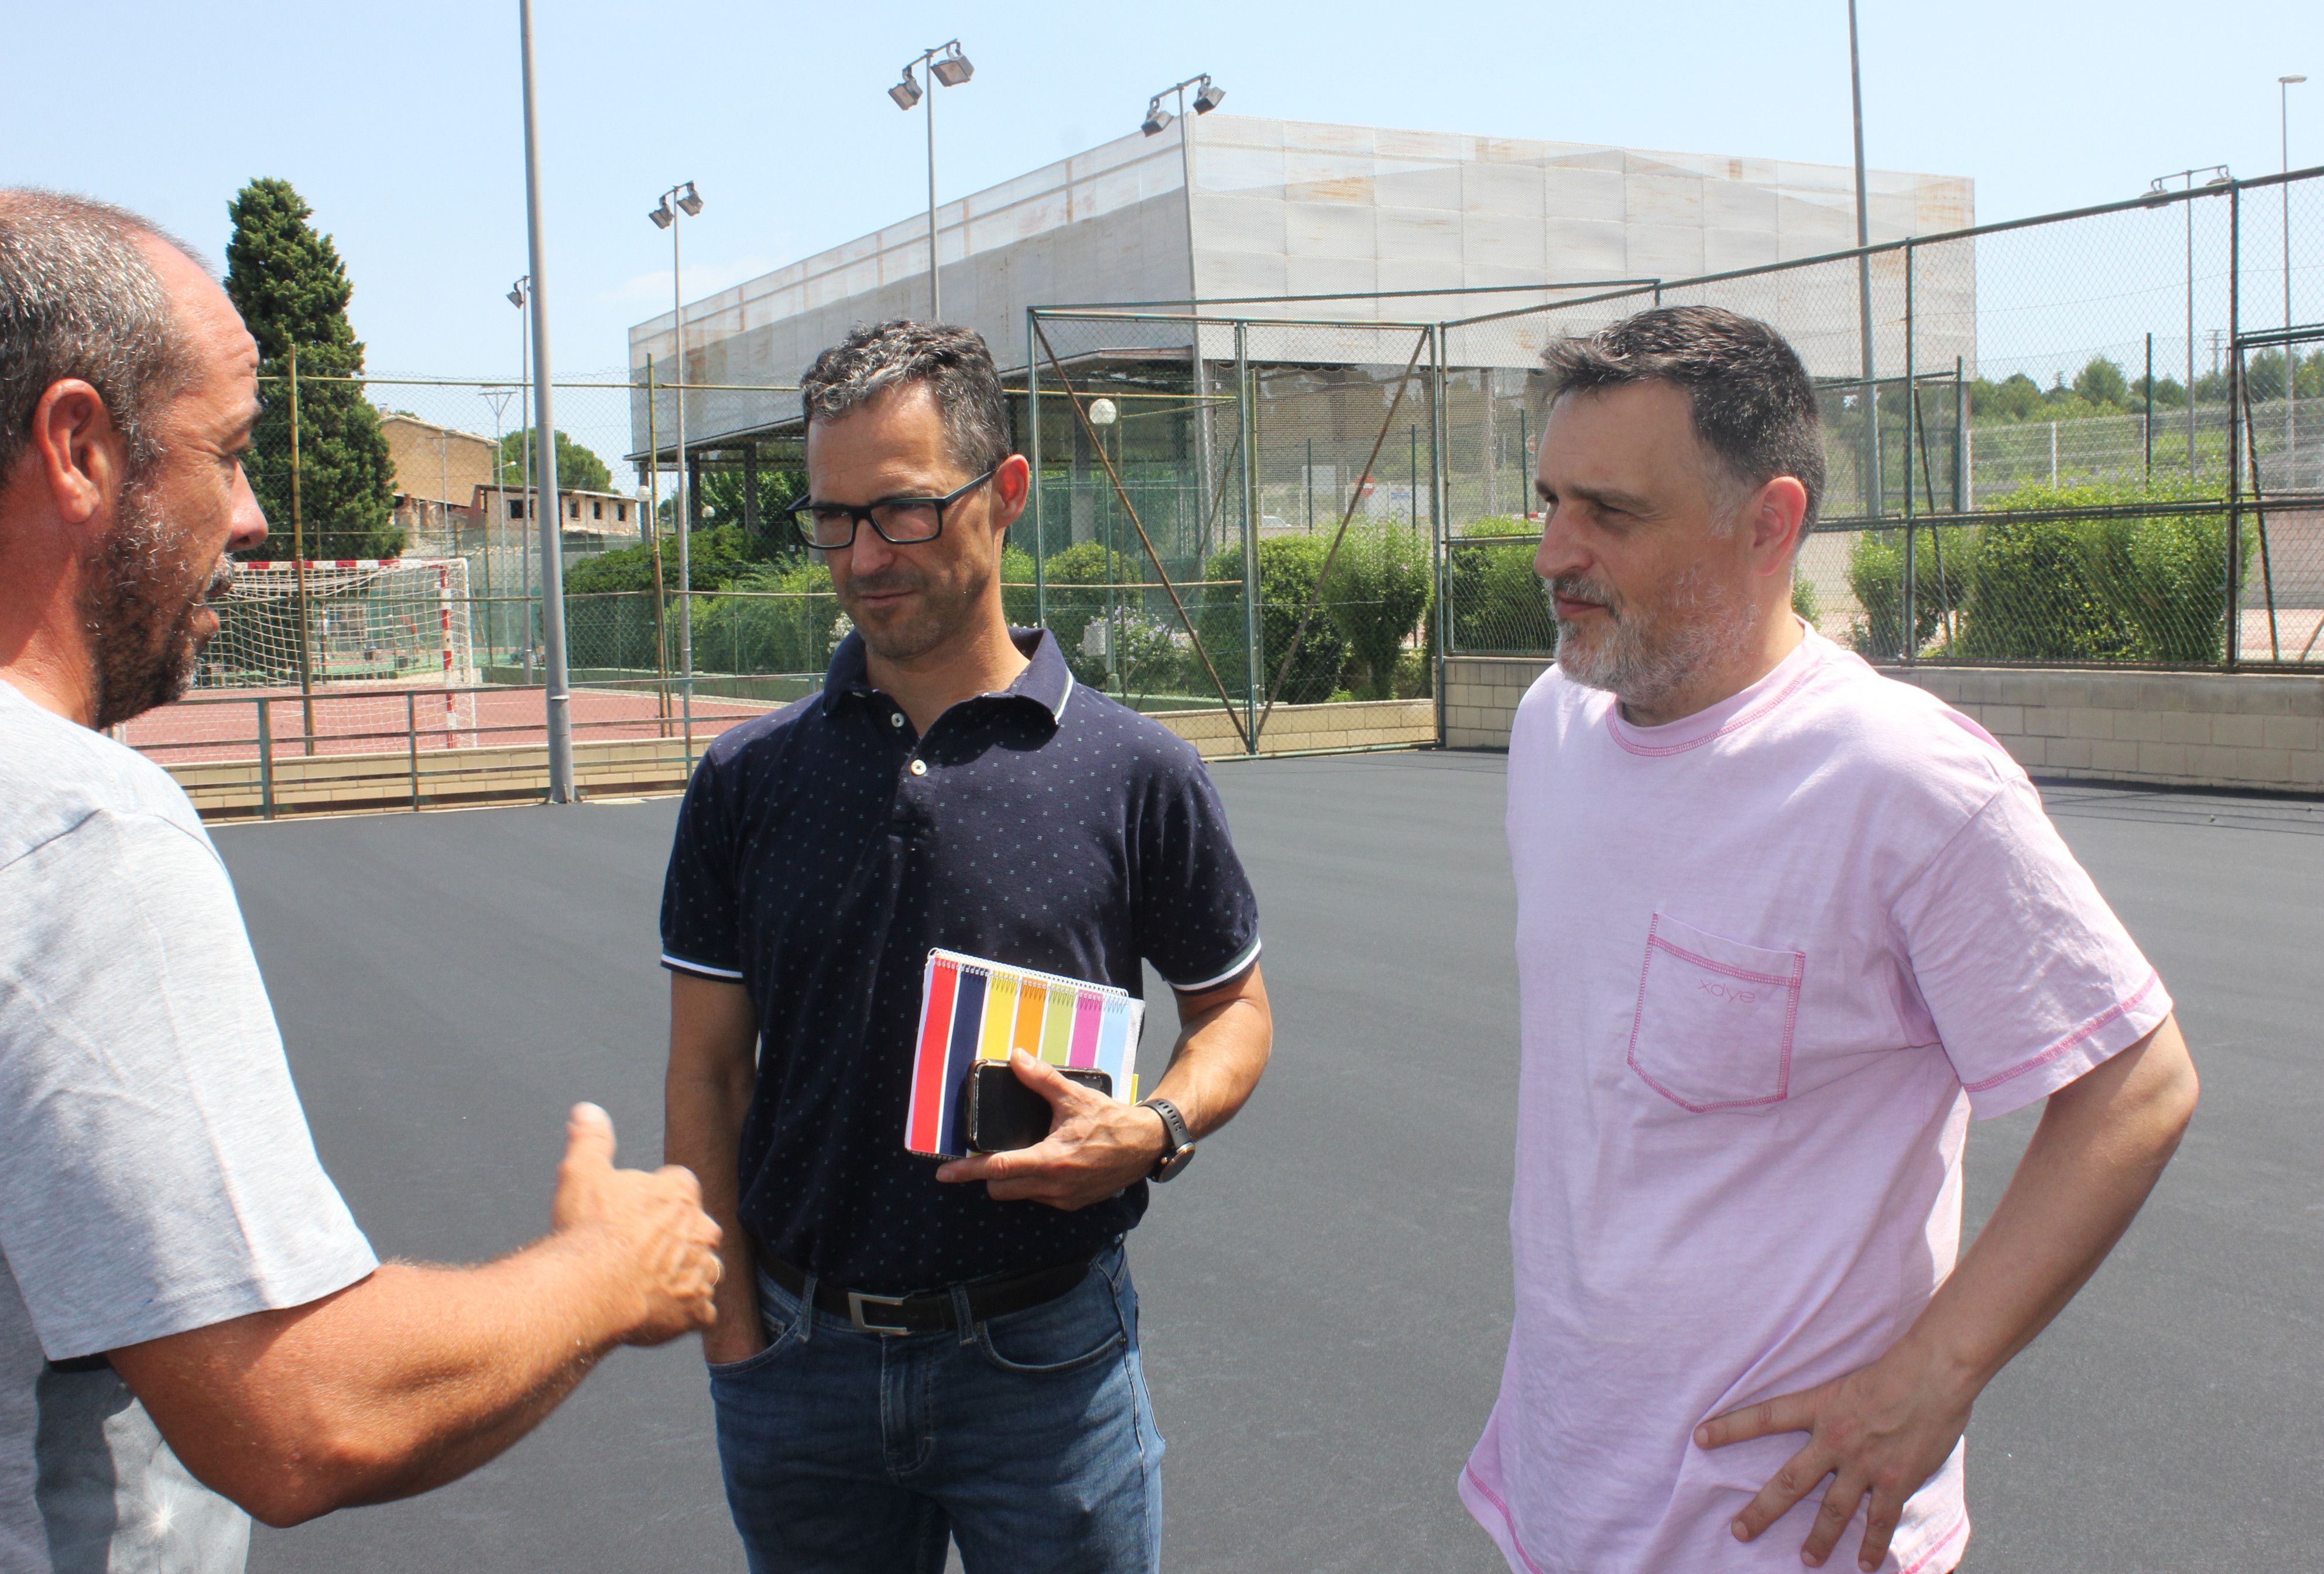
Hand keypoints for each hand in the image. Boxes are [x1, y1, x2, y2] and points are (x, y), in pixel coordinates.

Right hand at [551, 1103, 723, 1345]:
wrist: (589, 1289)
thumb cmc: (588, 1231)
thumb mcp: (582, 1172)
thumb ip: (591, 1140)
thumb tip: (588, 1110)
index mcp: (680, 1194)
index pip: (679, 1186)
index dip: (655, 1198)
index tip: (634, 1211)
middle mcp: (702, 1231)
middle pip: (696, 1229)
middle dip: (674, 1238)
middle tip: (638, 1251)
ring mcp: (703, 1273)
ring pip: (703, 1270)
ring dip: (684, 1275)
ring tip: (649, 1283)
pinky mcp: (698, 1311)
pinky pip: (701, 1313)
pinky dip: (686, 1314)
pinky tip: (661, 1313)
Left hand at [934, 1051, 1167, 1210]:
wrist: (1147, 1145)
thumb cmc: (1112, 1121)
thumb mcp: (1074, 1096)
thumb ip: (1041, 1079)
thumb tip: (1016, 1058)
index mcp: (1049, 1160)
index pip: (996, 1169)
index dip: (966, 1172)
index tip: (943, 1174)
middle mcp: (1053, 1186)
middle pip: (1000, 1189)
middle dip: (988, 1176)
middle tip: (988, 1155)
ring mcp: (1064, 1199)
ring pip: (1020, 1195)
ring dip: (1012, 1181)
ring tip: (1020, 1157)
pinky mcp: (1074, 1204)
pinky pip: (1040, 1198)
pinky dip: (1034, 1185)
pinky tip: (1045, 1165)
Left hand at [1694, 1334, 1974, 1571]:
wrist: (1934, 1373)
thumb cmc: (1896, 1368)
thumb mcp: (1849, 1380)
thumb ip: (1835, 1405)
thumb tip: (1827, 1420)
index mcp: (1820, 1407)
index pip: (1764, 1417)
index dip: (1730, 1427)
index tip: (1700, 1438)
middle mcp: (1835, 1439)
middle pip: (1789, 1482)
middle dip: (1762, 1510)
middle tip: (1740, 1531)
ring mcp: (1864, 1464)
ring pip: (1832, 1510)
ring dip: (1818, 1540)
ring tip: (1805, 1559)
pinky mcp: (1895, 1480)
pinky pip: (1879, 1520)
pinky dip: (1873, 1545)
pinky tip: (1865, 1564)